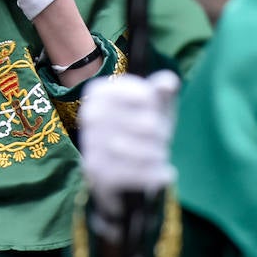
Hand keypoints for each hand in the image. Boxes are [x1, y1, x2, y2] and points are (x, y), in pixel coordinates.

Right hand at [78, 71, 179, 239]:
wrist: (121, 173)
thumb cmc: (141, 131)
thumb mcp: (154, 109)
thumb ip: (161, 92)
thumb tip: (168, 82)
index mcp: (99, 92)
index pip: (144, 94)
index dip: (157, 106)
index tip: (154, 112)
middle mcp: (89, 114)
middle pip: (148, 124)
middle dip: (161, 134)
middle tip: (162, 139)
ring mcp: (91, 143)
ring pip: (143, 149)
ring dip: (158, 155)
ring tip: (158, 155)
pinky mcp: (96, 171)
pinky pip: (137, 172)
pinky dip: (155, 174)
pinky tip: (162, 173)